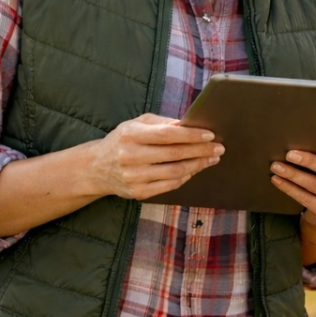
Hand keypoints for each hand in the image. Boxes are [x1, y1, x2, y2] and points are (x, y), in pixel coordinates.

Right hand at [88, 113, 223, 200]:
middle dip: (201, 151)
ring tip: (212, 158)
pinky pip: (169, 185)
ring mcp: (134, 177)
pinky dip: (186, 177)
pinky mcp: (138, 193)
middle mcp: (131, 156)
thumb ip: (162, 123)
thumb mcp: (136, 124)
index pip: (167, 135)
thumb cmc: (123, 140)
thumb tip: (189, 124)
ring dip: (197, 165)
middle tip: (219, 147)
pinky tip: (195, 169)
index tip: (210, 135)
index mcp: (131, 135)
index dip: (191, 135)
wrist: (96, 168)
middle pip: (174, 154)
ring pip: (175, 172)